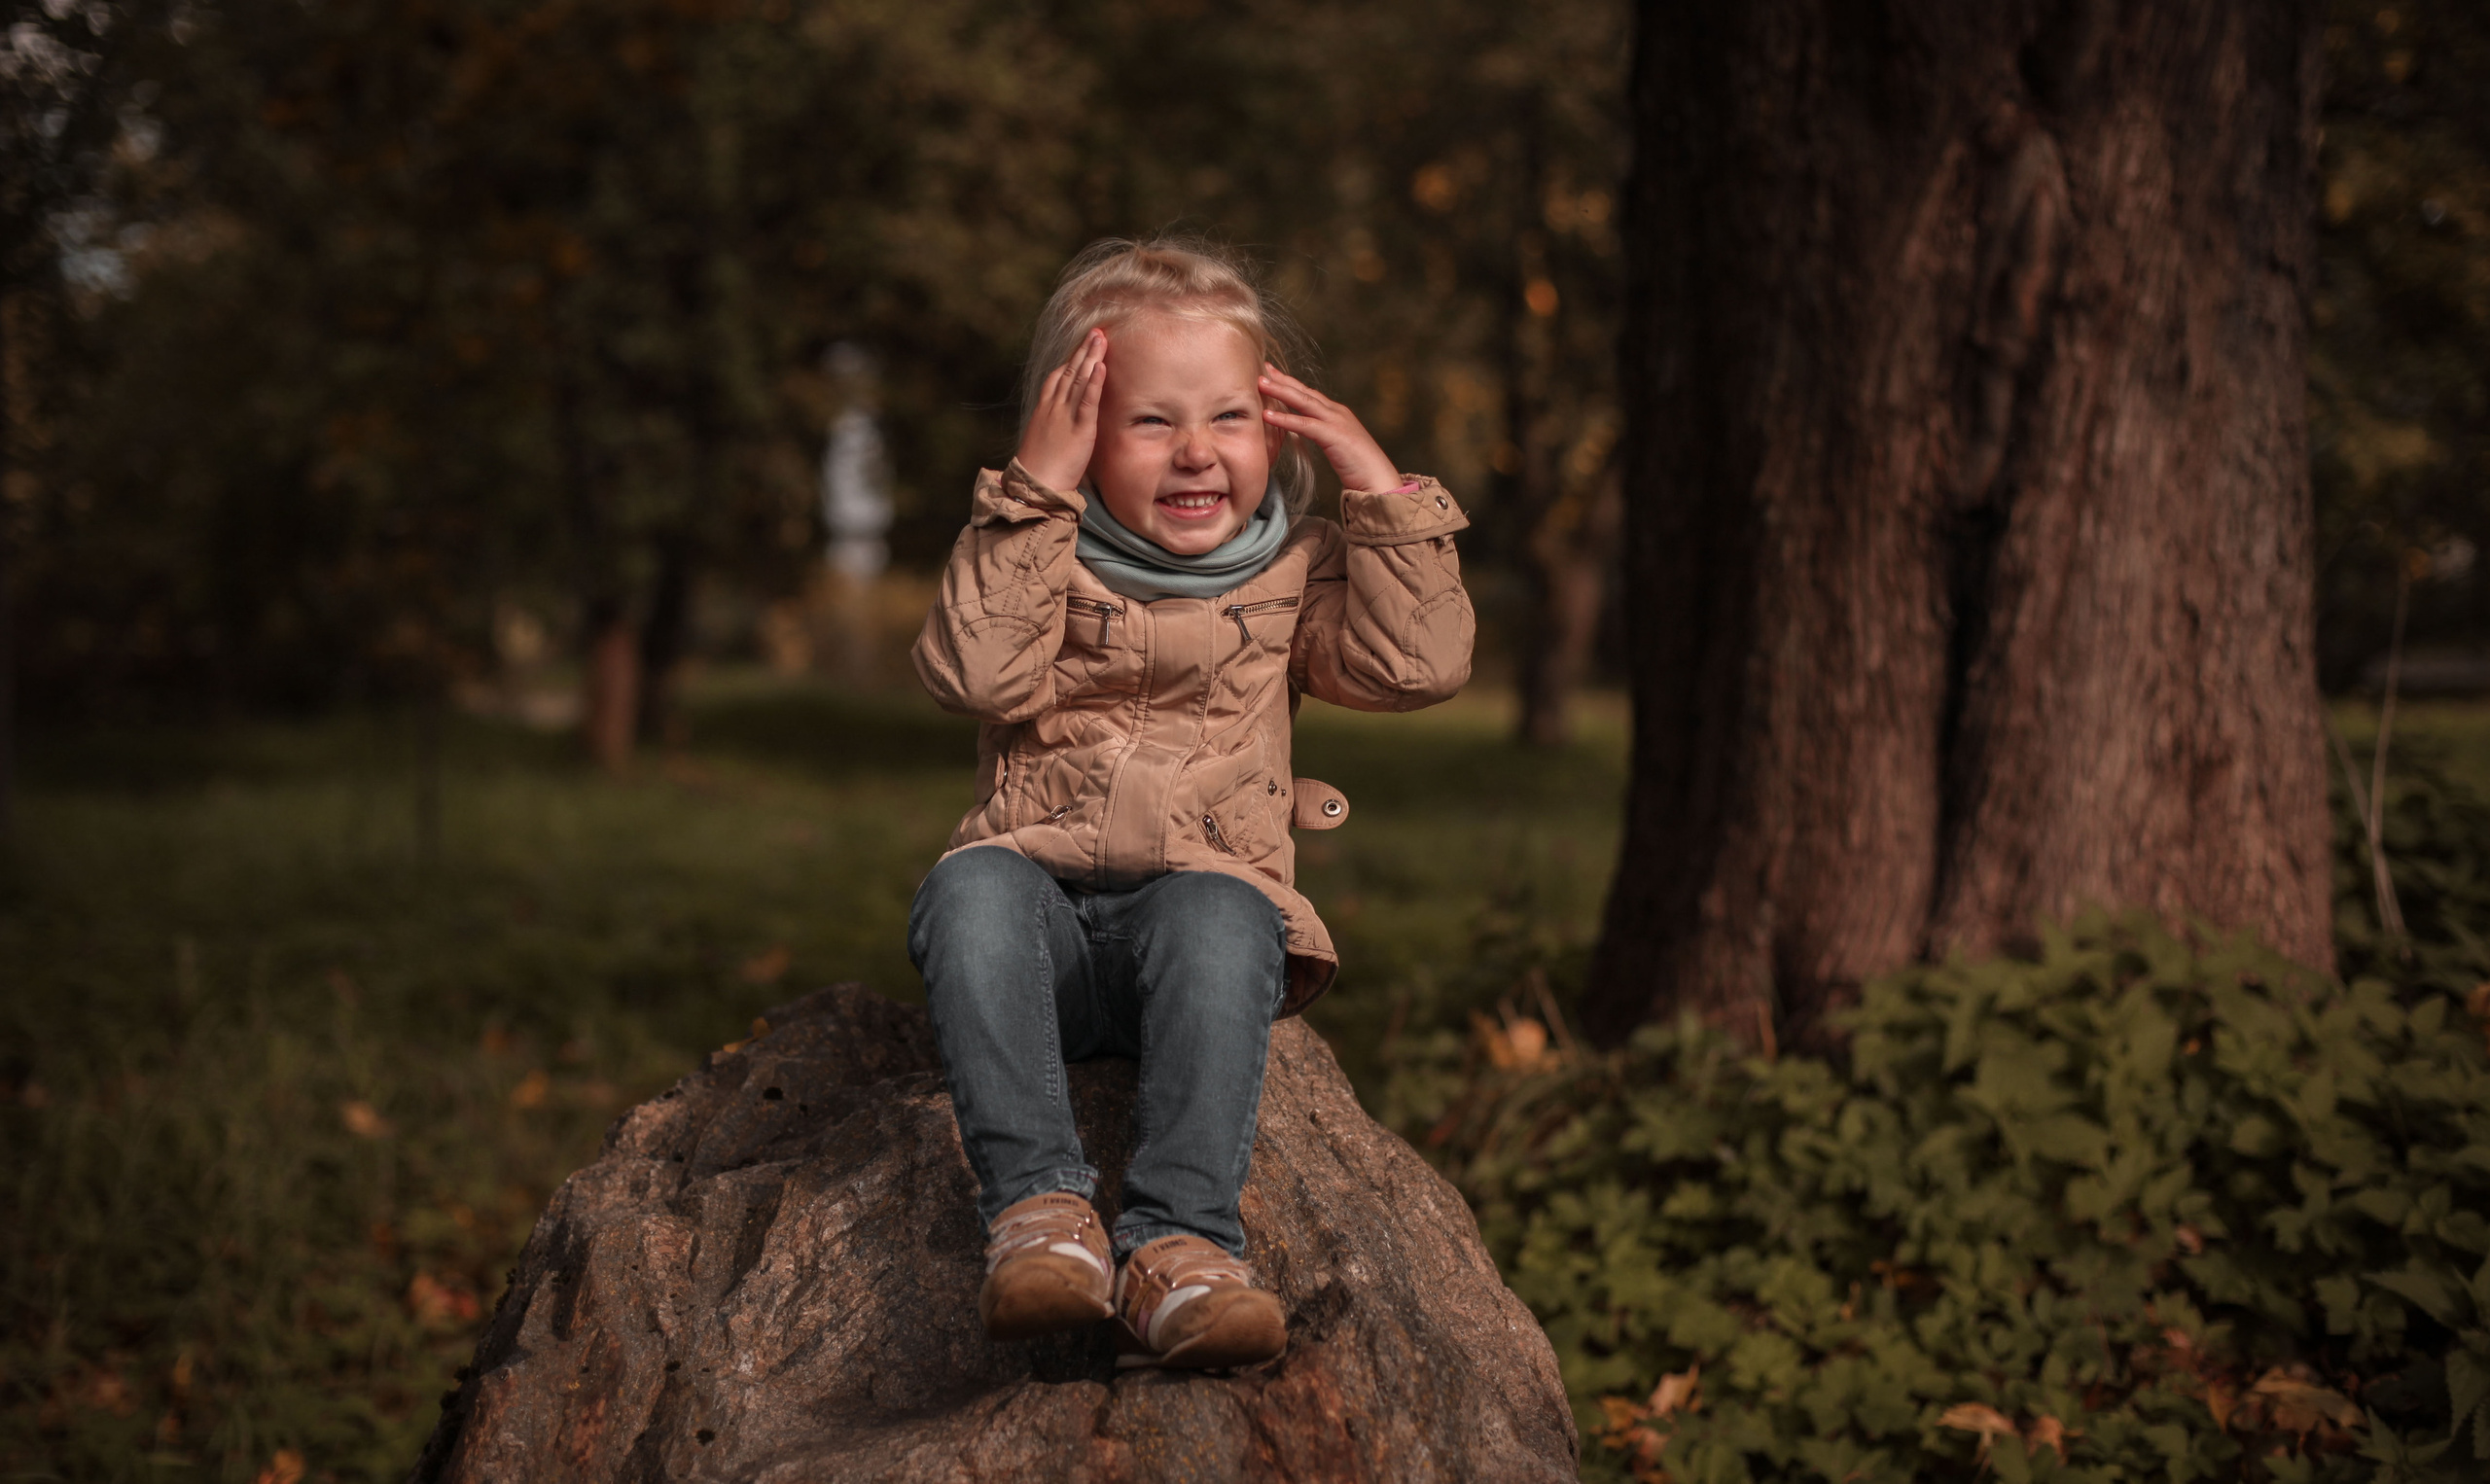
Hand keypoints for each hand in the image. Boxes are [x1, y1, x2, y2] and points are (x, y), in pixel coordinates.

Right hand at [1015, 328, 1105, 492]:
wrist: (1034, 487)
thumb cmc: (1038, 471)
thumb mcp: (1042, 441)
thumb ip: (1052, 428)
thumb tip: (1060, 428)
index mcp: (1043, 410)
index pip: (1057, 378)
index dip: (1070, 360)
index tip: (1080, 346)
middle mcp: (1053, 408)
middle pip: (1070, 372)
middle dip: (1083, 350)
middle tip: (1096, 332)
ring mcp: (1065, 417)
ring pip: (1079, 380)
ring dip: (1091, 357)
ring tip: (1101, 339)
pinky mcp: (1080, 430)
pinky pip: (1087, 401)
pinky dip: (1094, 382)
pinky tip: (1101, 366)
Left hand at [1259, 365, 1400, 493]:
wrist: (1379, 479)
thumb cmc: (1360, 468)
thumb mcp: (1339, 446)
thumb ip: (1323, 436)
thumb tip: (1304, 434)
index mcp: (1338, 414)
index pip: (1310, 394)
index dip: (1291, 383)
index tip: (1273, 374)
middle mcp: (1337, 412)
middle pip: (1304, 391)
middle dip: (1282, 379)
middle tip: (1263, 369)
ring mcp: (1336, 421)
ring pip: (1303, 401)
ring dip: (1280, 391)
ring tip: (1260, 383)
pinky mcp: (1333, 435)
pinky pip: (1305, 424)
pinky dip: (1285, 418)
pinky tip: (1268, 415)